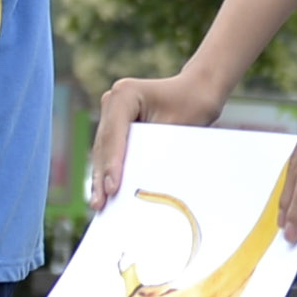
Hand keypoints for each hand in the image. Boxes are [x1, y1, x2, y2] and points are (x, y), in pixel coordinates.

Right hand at [91, 66, 226, 205]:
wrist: (196, 91)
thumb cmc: (192, 104)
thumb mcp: (176, 128)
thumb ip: (155, 152)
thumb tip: (139, 184)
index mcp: (125, 93)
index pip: (115, 134)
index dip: (113, 163)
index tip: (112, 188)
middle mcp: (113, 100)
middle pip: (105, 145)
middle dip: (103, 175)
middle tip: (101, 203)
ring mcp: (112, 112)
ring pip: (103, 151)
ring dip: (101, 177)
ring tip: (99, 204)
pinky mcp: (116, 125)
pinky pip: (110, 151)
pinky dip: (108, 171)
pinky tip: (104, 194)